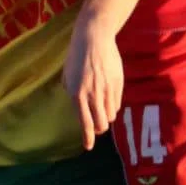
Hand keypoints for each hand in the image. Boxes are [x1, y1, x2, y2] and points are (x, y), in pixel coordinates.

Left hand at [61, 18, 123, 149]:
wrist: (94, 37)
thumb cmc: (77, 55)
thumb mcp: (67, 75)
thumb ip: (70, 92)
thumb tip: (76, 106)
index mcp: (77, 93)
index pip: (85, 123)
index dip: (87, 138)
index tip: (88, 147)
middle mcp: (93, 94)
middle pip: (101, 124)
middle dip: (99, 129)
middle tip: (97, 126)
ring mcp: (107, 89)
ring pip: (111, 115)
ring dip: (106, 117)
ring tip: (102, 109)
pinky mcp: (118, 83)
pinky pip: (117, 104)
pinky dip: (112, 106)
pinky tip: (108, 98)